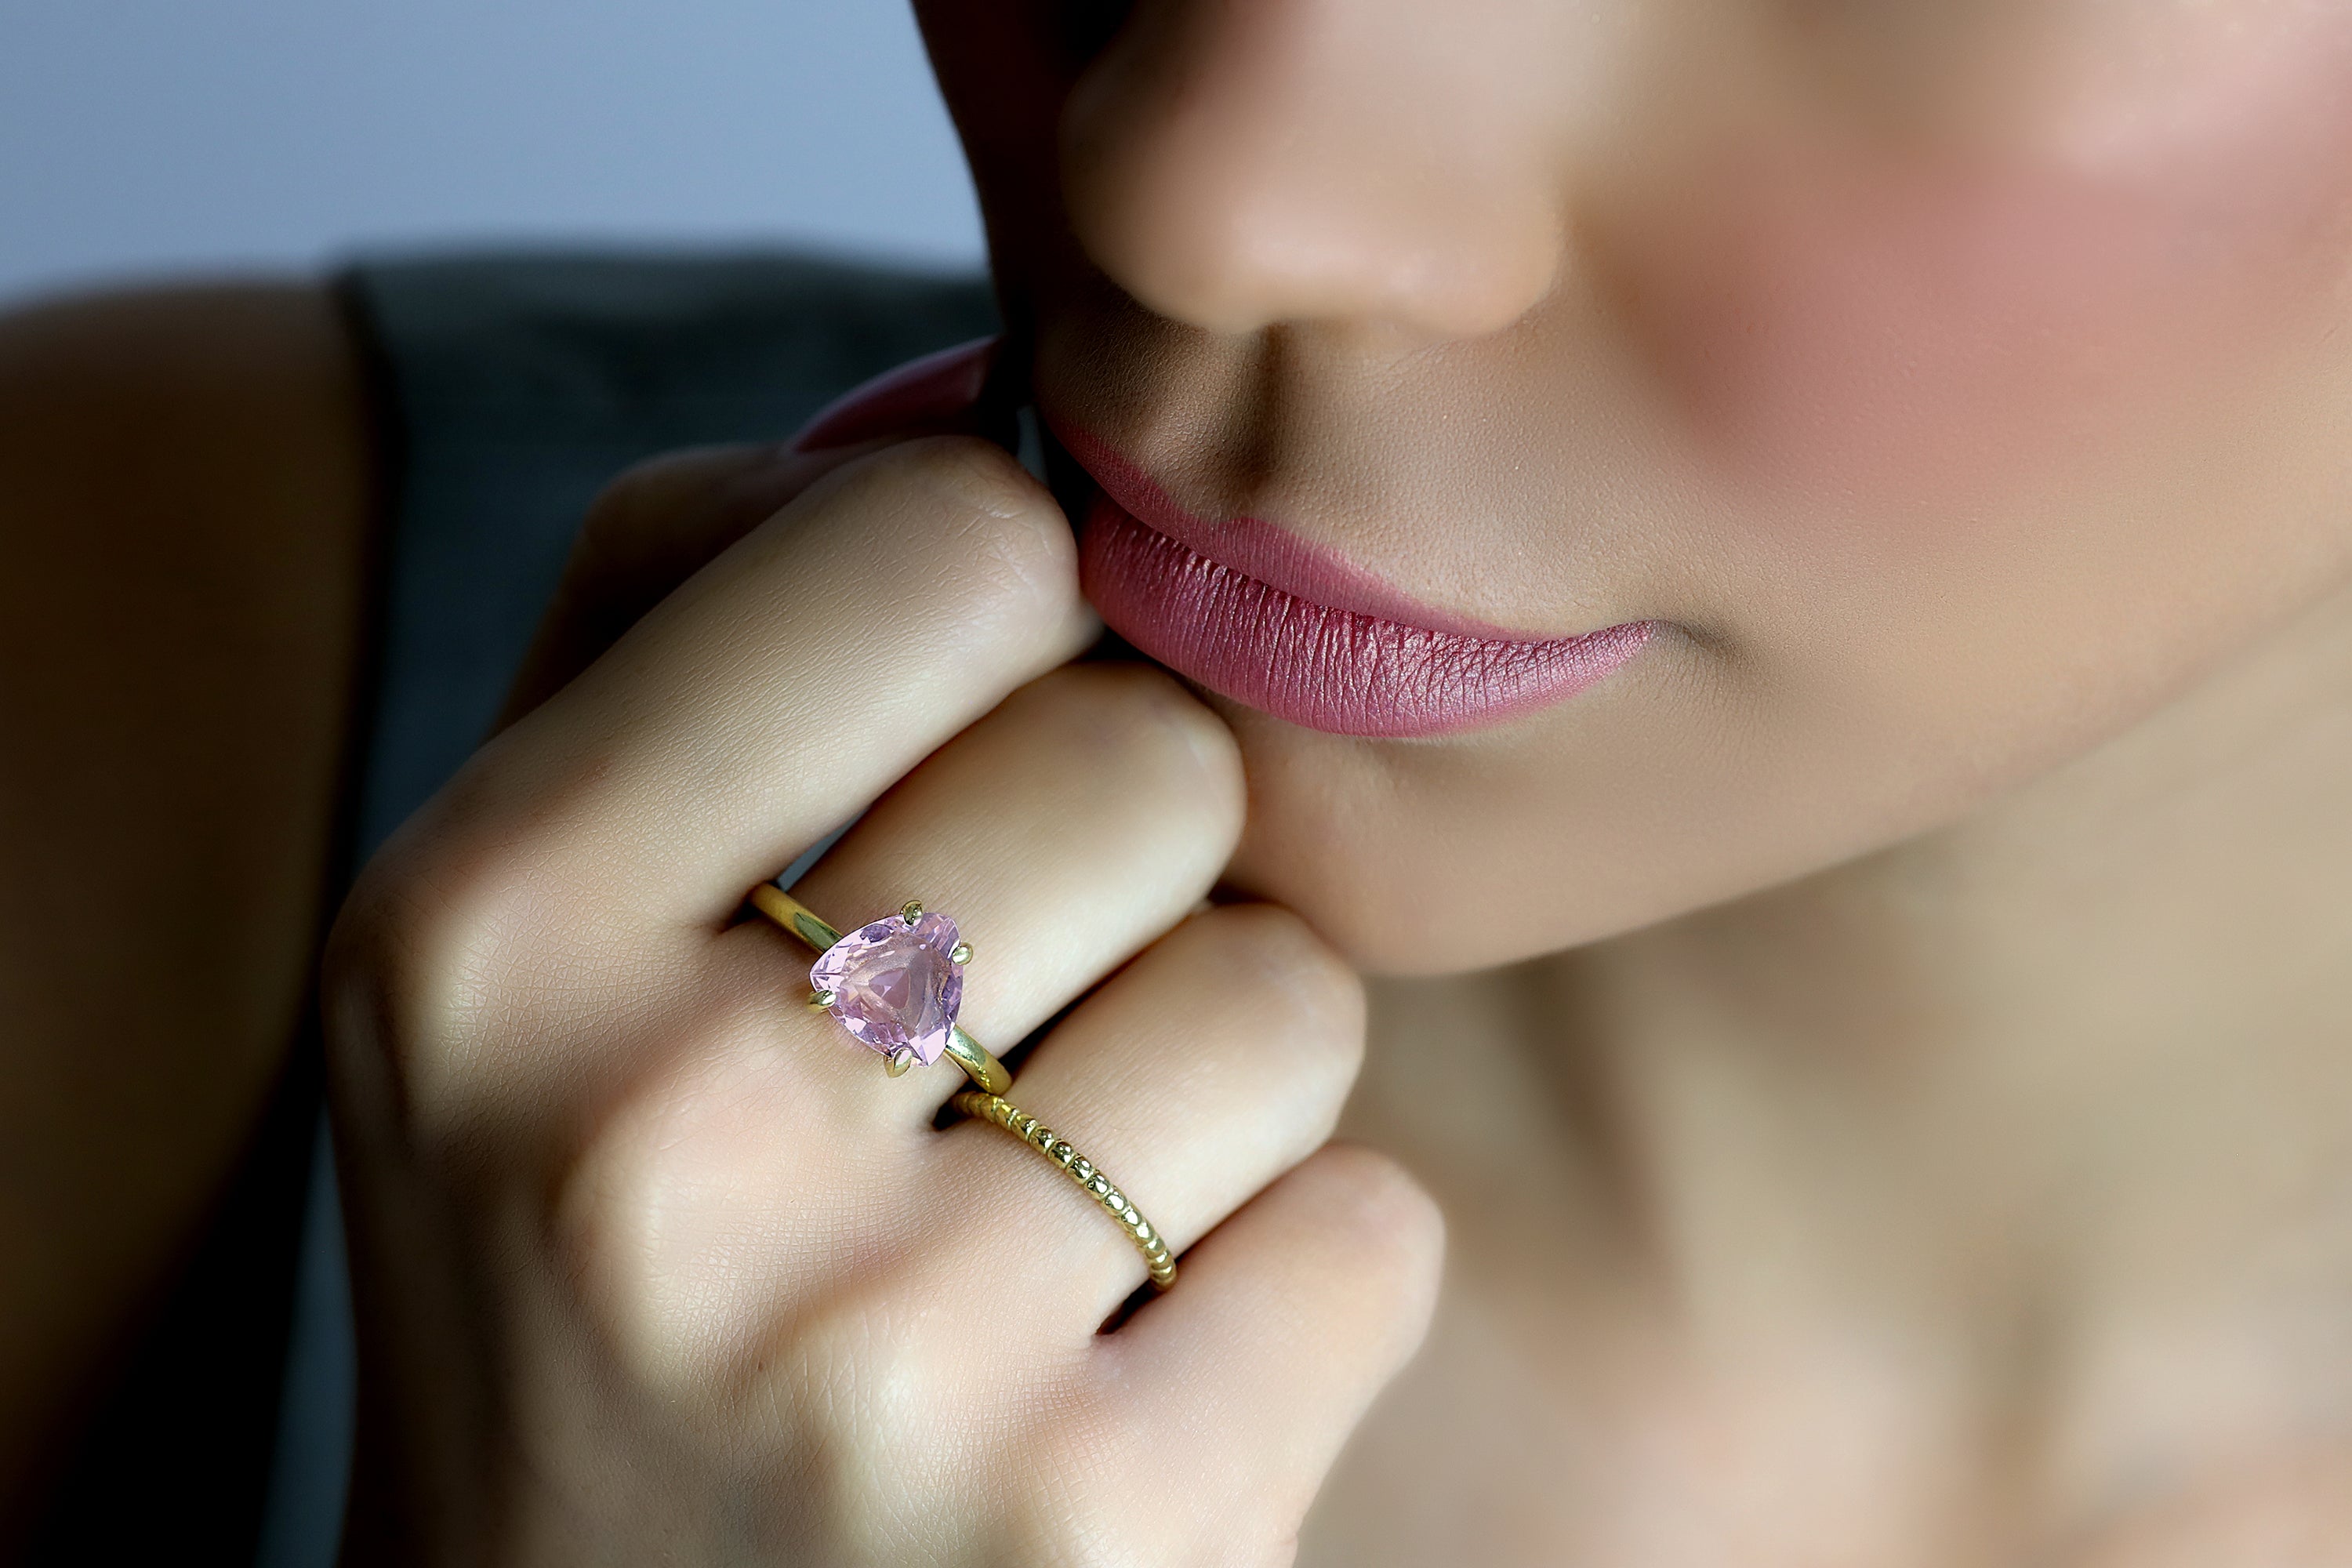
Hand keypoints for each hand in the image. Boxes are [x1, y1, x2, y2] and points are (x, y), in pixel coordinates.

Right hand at [323, 409, 1442, 1563]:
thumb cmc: (589, 1255)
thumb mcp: (510, 935)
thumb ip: (689, 625)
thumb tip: (966, 421)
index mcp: (484, 925)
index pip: (942, 537)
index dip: (1005, 613)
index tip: (965, 724)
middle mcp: (655, 1134)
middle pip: (1149, 758)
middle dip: (1125, 869)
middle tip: (997, 1017)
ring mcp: (883, 1356)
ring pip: (1287, 991)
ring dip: (1216, 1083)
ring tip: (1053, 1201)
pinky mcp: (1104, 1535)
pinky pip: (1371, 1229)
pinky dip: (1291, 1281)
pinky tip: (1129, 1360)